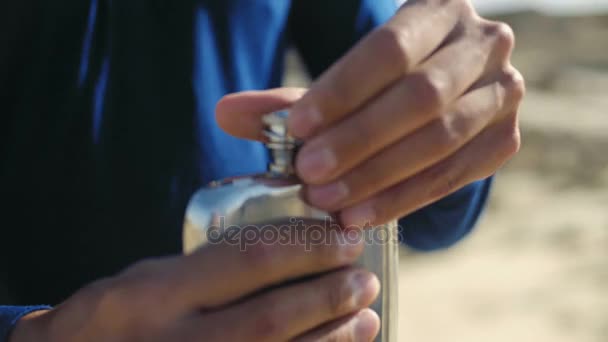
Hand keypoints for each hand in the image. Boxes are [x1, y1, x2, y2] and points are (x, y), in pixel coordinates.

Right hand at [10, 223, 379, 341]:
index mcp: (157, 295)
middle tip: (363, 278)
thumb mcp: (145, 280)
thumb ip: (208, 267)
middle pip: (274, 317)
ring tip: (365, 316)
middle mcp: (179, 340)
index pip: (250, 259)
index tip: (343, 238)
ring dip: (334, 338)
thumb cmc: (113, 322)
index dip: (308, 247)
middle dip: (329, 295)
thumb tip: (285, 251)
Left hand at [217, 0, 523, 226]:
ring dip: (379, 176)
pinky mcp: (505, 139)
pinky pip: (454, 175)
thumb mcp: (339, 82)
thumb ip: (287, 99)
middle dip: (360, 140)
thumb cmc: (378, 82)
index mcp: (438, 9)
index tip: (296, 131)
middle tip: (310, 175)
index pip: (389, 49)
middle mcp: (483, 43)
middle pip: (421, 95)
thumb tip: (225, 113)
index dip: (342, 92)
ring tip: (328, 203)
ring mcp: (503, 92)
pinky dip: (404, 199)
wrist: (440, 93)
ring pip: (441, 139)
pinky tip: (361, 216)